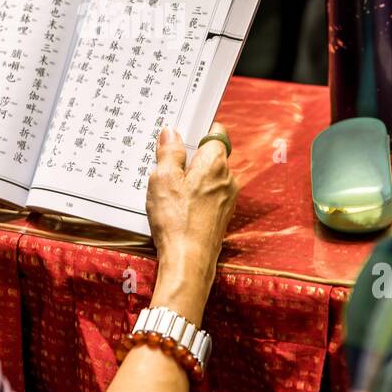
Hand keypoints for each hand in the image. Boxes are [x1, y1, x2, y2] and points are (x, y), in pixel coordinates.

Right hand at [145, 124, 237, 320]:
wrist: (189, 261)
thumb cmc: (176, 220)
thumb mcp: (163, 179)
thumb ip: (169, 152)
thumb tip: (171, 132)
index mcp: (215, 162)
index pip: (216, 132)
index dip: (199, 130)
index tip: (181, 133)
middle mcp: (228, 177)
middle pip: (211, 155)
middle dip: (190, 156)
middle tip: (165, 162)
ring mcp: (228, 198)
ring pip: (208, 176)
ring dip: (191, 177)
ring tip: (167, 188)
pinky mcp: (222, 215)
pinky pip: (209, 195)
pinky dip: (195, 195)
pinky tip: (176, 206)